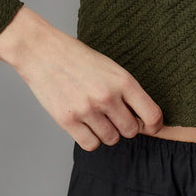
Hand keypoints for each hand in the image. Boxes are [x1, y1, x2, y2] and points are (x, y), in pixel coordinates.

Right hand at [0, 6, 163, 149]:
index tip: (149, 125)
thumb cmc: (77, 58)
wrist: (42, 51)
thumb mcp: (110, 67)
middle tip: (113, 115)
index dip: (153, 125)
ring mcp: (87, 110)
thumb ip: (126, 92)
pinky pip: (91, 144)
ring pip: (111, 139)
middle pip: (131, 131)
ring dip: (106, 132)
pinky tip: (84, 124)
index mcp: (123, 80)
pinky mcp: (68, 120)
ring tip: (95, 115)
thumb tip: (142, 120)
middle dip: (124, 126)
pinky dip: (90, 138)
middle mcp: (107, 96)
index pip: (152, 115)